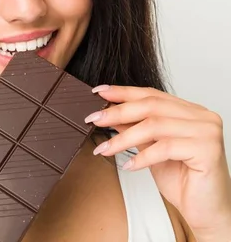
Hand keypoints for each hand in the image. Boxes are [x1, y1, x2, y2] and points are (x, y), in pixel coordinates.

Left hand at [84, 85, 230, 240]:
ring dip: (124, 138)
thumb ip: (135, 128)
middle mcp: (201, 116)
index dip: (123, 92)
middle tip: (94, 119)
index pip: (152, 94)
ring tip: (105, 148)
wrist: (206, 210)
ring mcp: (207, 131)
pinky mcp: (208, 149)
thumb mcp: (150, 148)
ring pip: (155, 125)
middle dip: (118, 112)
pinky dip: (142, 157)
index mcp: (190, 111)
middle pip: (151, 106)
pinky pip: (165, 147)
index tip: (99, 93)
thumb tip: (110, 114)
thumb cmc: (182, 180)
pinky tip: (129, 165)